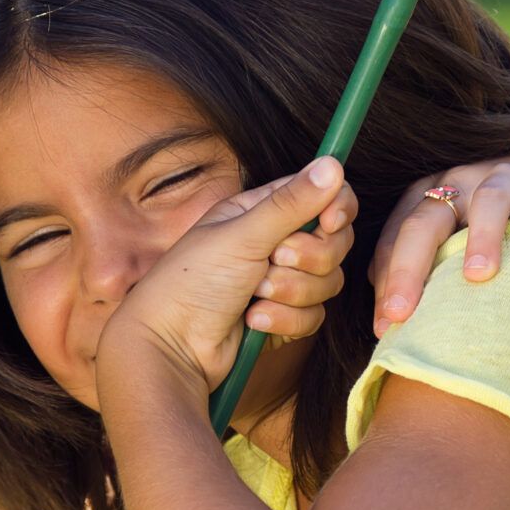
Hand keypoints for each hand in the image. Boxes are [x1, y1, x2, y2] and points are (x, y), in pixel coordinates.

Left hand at [99, 157, 356, 400]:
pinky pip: (313, 317)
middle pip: (334, 243)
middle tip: (274, 260)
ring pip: (327, 283)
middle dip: (309, 257)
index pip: (324, 198)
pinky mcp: (284, 318)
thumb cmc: (194, 281)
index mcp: (262, 210)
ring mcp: (282, 282)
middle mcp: (276, 242)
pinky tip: (252, 322)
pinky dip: (284, 320)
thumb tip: (333, 164)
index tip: (329, 222)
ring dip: (291, 291)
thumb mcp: (242, 234)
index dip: (336, 209)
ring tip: (254, 295)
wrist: (173, 346)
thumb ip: (292, 203)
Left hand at [370, 152, 509, 336]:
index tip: (384, 326)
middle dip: (409, 268)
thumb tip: (382, 313)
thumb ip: (420, 264)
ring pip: (489, 202)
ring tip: (478, 276)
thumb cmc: (487, 220)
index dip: (386, 280)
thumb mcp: (450, 233)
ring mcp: (506, 181)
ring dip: (482, 238)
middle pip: (426, 221)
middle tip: (402, 312)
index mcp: (427, 196)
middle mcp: (460, 183)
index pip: (397, 236)